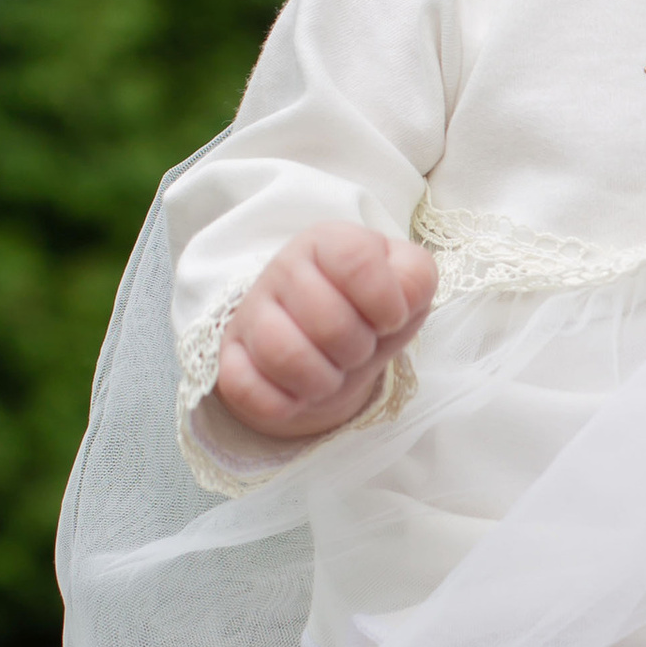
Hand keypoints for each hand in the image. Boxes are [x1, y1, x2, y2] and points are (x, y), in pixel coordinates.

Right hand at [212, 225, 435, 442]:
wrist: (325, 345)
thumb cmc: (370, 309)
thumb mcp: (406, 285)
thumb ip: (416, 278)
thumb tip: (401, 298)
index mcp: (329, 242)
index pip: (356, 260)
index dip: (385, 301)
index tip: (389, 318)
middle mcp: (283, 269)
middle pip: (327, 322)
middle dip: (357, 350)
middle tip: (357, 349)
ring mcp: (251, 313)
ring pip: (283, 354)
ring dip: (322, 380)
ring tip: (331, 372)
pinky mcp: (229, 356)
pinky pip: (246, 389)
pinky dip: (283, 403)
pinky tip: (298, 393)